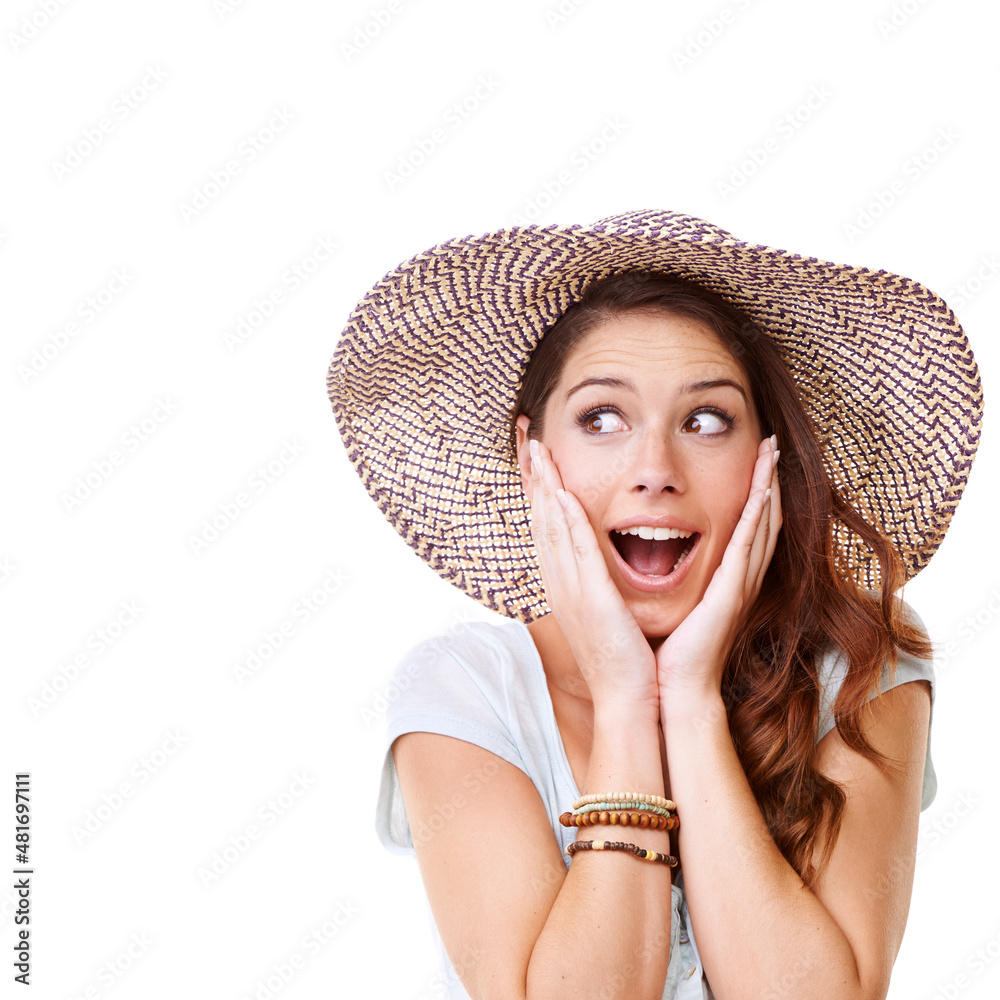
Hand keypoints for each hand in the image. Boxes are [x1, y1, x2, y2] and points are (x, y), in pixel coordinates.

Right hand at [528, 438, 658, 711]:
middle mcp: (560, 583)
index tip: (534, 454)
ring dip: (543, 486)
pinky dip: (566, 523)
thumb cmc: (623, 656)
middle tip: (527, 436)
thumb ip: (599, 580)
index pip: (545, 524)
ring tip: (538, 450)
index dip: (537, 487)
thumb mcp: (605, 610)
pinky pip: (576, 554)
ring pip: (551, 528)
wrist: (627, 697)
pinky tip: (561, 495)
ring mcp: (571, 590)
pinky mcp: (591, 599)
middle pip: (539, 518)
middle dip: (533, 475)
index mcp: (565, 583)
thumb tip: (600, 559)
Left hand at [655, 435, 782, 702]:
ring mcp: (739, 584)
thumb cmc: (669, 652)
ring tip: (773, 452)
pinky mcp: (730, 593)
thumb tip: (653, 555)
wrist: (673, 689)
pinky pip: (748, 545)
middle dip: (769, 478)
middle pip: (762, 518)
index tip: (755, 459)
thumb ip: (675, 579)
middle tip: (773, 443)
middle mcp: (738, 578)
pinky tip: (763, 489)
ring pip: (761, 524)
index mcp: (724, 579)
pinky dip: (757, 515)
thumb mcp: (674, 604)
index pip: (745, 526)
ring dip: (769, 485)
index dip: (754, 491)